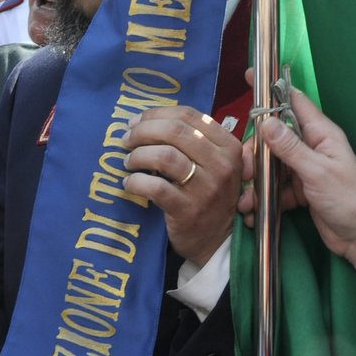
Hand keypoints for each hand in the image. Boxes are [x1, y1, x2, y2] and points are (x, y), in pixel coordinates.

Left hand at [123, 105, 240, 265]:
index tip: (137, 121)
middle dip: (143, 130)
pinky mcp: (188, 210)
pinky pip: (155, 187)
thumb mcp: (214, 164)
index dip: (157, 113)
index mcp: (229, 146)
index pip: (189, 115)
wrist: (218, 242)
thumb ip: (193, 140)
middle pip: (175, 131)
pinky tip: (129, 183)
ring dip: (138, 155)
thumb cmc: (211, 196)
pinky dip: (136, 182)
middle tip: (126, 139)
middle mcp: (221, 164)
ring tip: (128, 161)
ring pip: (165, 156)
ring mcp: (206, 188)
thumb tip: (148, 119)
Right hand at [237, 87, 355, 263]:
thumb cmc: (348, 200)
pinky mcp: (300, 189)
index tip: (249, 76)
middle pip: (273, 136)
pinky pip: (275, 186)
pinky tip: (254, 212)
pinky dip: (263, 198)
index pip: (293, 101)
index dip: (271, 89)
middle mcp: (311, 146)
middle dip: (253, 153)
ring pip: (271, 164)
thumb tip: (267, 121)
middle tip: (243, 172)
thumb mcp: (317, 172)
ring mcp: (305, 168)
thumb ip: (290, 147)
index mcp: (321, 134)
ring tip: (245, 202)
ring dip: (255, 181)